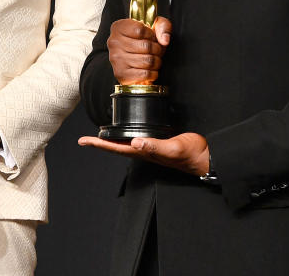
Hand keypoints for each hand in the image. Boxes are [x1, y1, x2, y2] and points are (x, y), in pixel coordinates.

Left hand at [78, 132, 209, 176]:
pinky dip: (127, 135)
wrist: (205, 157)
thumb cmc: (191, 155)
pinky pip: (137, 139)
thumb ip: (155, 146)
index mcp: (144, 153)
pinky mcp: (158, 142)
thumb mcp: (173, 148)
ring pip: (125, 144)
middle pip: (116, 147)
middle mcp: (144, 151)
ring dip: (111, 140)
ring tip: (100, 136)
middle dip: (100, 143)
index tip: (83, 141)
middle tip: (85, 140)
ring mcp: (150, 148)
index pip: (116, 149)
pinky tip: (127, 132)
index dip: (99, 144)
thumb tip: (135, 143)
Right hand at [107, 16, 170, 84]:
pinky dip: (153, 73)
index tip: (151, 37)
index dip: (152, 35)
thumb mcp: (155, 25)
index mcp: (118, 27)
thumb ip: (163, 26)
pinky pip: (145, 74)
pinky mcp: (121, 74)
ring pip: (148, 61)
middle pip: (146, 46)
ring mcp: (116, 59)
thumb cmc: (145, 39)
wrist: (136, 56)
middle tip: (155, 50)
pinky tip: (149, 69)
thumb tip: (164, 41)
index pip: (140, 30)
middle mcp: (114, 43)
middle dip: (157, 49)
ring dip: (156, 61)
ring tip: (153, 59)